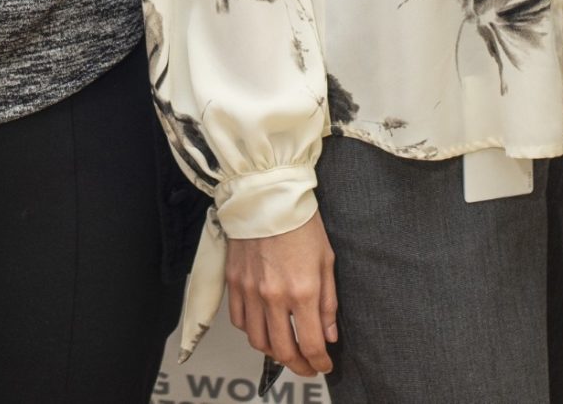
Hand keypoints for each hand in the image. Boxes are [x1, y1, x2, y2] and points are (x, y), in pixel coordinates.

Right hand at [228, 212, 337, 377]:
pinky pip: (240, 321)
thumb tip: (329, 335)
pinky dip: (252, 332)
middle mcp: (273, 296)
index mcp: (302, 291)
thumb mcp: (327, 261)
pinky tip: (264, 327)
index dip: (319, 363)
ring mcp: (250, 291)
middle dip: (299, 366)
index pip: (310, 345)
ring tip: (287, 349)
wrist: (267, 196)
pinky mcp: (234, 283)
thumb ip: (328, 303)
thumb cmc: (300, 222)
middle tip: (308, 366)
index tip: (324, 365)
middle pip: (282, 351)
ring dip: (274, 353)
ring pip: (258, 342)